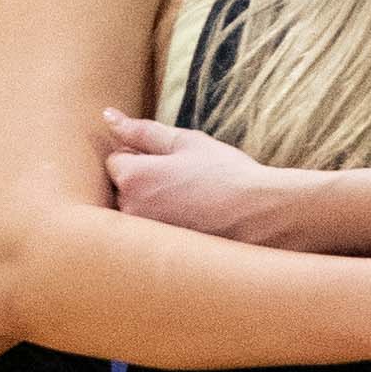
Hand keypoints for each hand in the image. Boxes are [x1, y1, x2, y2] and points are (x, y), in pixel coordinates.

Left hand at [102, 115, 299, 240]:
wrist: (261, 215)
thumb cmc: (226, 174)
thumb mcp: (186, 142)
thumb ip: (141, 130)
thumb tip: (108, 117)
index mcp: (133, 177)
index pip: (116, 160)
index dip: (143, 157)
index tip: (173, 163)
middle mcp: (130, 209)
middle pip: (122, 189)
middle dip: (144, 183)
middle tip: (184, 183)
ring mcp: (144, 236)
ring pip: (136, 212)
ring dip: (153, 206)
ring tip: (190, 204)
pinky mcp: (158, 254)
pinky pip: (150, 235)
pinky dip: (165, 227)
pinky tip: (192, 223)